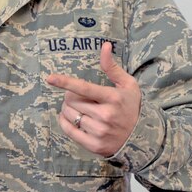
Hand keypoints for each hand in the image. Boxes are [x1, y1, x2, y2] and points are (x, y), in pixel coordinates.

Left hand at [46, 42, 140, 156]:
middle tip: (77, 97)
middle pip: (72, 101)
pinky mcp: (94, 145)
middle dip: (69, 96)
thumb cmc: (131, 106)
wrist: (141, 136)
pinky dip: (64, 122)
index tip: (50, 78)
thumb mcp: (127, 84)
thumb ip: (112, 66)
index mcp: (113, 98)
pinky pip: (69, 131)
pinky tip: (69, 118)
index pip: (84, 88)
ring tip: (77, 108)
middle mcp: (106, 115)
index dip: (66, 82)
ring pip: (69, 115)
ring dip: (67, 109)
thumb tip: (105, 45)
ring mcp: (99, 131)